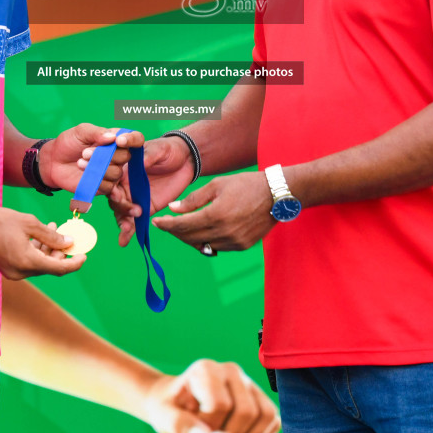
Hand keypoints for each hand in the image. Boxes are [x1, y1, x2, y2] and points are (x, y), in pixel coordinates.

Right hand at [0, 205, 84, 279]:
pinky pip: (26, 263)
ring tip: (52, 228)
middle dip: (60, 252)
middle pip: (49, 267)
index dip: (74, 263)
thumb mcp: (28, 223)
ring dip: (47, 250)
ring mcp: (11, 272)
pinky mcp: (5, 268)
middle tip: (66, 234)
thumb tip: (68, 243)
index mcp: (27, 262)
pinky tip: (37, 236)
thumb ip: (50, 236)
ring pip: (38, 265)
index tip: (84, 255)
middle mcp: (20, 272)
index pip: (59, 268)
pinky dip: (35, 252)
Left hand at [40, 124, 143, 197]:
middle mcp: (116, 156)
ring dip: (99, 168)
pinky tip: (83, 172)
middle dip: (109, 155)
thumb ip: (97, 132)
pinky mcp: (102, 186)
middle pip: (126, 157)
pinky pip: (108, 186)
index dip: (132, 139)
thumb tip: (113, 137)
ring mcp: (110, 172)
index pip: (135, 139)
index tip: (119, 141)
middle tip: (86, 152)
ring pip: (117, 173)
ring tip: (81, 161)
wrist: (53, 162)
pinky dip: (96, 180)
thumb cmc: (68, 143)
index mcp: (114, 140)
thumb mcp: (81, 131)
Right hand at [109, 136, 195, 246]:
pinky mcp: (144, 208)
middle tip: (131, 211)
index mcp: (122, 167)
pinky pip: (133, 221)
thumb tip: (139, 162)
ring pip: (121, 211)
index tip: (115, 194)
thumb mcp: (158, 149)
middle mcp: (124, 183)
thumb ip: (147, 155)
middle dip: (119, 206)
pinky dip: (128, 232)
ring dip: (122, 221)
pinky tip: (124, 241)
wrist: (186, 161)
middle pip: (113, 198)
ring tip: (127, 229)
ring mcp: (133, 197)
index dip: (110, 186)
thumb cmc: (168, 150)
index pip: (110, 177)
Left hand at [140, 358, 280, 432]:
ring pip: (265, 415)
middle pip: (246, 412)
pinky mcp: (260, 396)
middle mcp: (231, 370)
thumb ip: (182, 426)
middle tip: (212, 432)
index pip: (220, 405)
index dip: (208, 425)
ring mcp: (248, 382)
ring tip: (225, 432)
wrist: (176, 401)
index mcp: (207, 369)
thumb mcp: (165, 417)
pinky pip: (274, 420)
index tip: (195, 423)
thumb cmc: (169, 407)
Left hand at [153, 171, 274, 253]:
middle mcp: (224, 232)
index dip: (166, 225)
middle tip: (166, 224)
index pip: (183, 225)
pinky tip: (203, 231)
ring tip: (183, 227)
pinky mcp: (242, 246)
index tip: (155, 222)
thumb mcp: (217, 185)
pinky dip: (206, 240)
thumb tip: (173, 209)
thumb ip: (193, 199)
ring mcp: (234, 242)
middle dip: (175, 231)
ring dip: (189, 238)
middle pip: (189, 238)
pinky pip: (217, 247)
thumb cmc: (246, 184)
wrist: (277, 195)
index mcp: (216, 214)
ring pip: (202, 245)